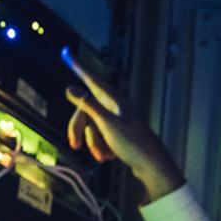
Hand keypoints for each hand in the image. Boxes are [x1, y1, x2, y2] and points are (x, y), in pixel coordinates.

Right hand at [60, 47, 186, 200]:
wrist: (153, 167)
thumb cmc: (134, 145)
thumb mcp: (107, 124)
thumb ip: (88, 104)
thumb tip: (71, 87)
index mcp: (115, 100)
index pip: (92, 79)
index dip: (78, 67)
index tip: (67, 53)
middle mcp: (117, 107)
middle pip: (87, 109)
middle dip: (79, 128)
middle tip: (74, 144)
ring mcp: (119, 120)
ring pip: (93, 125)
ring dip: (93, 142)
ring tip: (103, 156)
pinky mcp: (120, 133)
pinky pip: (102, 135)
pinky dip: (102, 146)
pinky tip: (110, 156)